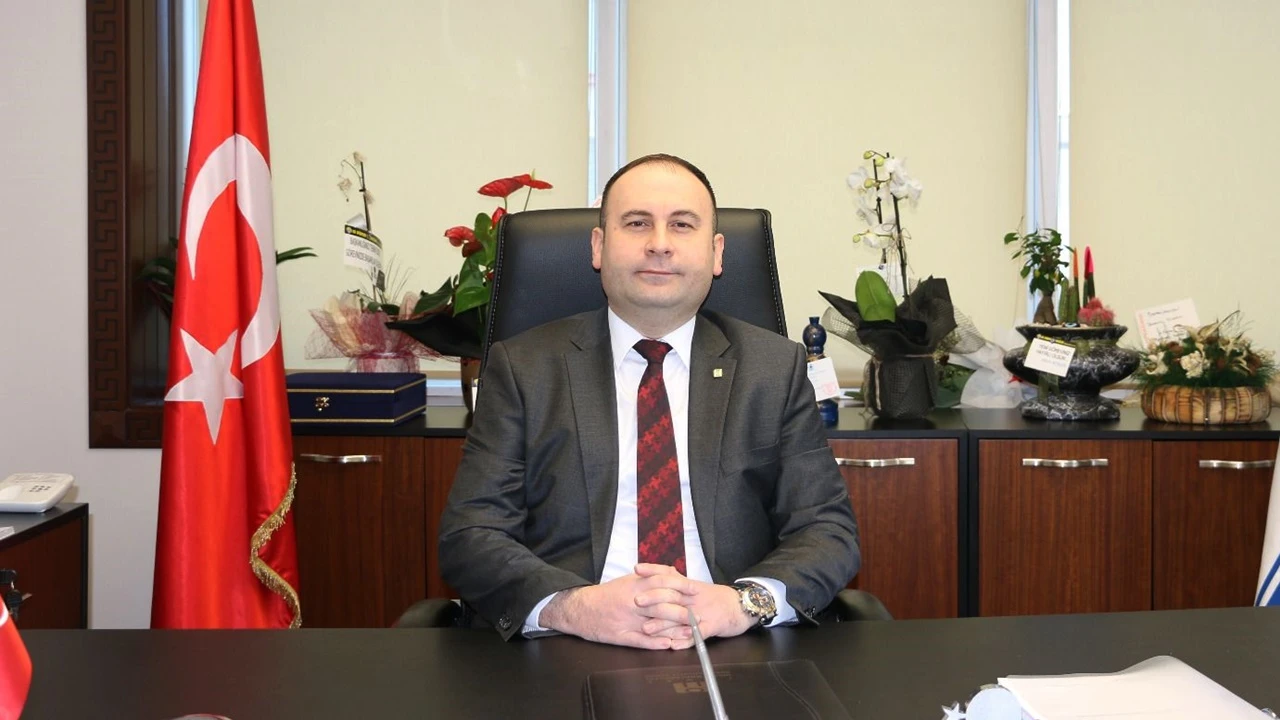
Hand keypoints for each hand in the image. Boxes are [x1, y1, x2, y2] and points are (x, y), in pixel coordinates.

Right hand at [538, 571, 695, 649]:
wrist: (581, 609)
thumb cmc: (608, 594)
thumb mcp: (628, 580)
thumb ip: (650, 577)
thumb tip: (673, 574)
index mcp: (634, 586)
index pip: (662, 583)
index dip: (681, 587)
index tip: (695, 591)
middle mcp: (632, 602)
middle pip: (662, 604)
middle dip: (683, 610)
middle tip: (699, 615)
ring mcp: (627, 620)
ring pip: (655, 624)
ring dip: (675, 629)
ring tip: (691, 633)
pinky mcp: (621, 636)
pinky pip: (641, 641)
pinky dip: (656, 643)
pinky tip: (668, 645)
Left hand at [633, 564, 754, 643]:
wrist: (741, 606)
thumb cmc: (715, 598)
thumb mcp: (696, 588)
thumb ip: (678, 582)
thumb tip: (658, 575)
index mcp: (689, 586)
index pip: (670, 574)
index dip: (653, 570)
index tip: (636, 568)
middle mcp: (694, 597)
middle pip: (673, 594)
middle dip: (653, 597)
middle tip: (636, 600)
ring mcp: (703, 611)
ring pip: (681, 617)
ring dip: (663, 624)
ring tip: (646, 628)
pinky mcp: (713, 625)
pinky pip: (698, 634)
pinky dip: (686, 640)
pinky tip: (673, 645)